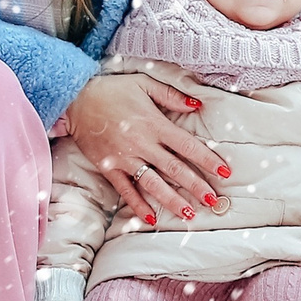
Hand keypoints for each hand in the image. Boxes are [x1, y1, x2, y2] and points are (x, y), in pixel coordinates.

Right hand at [61, 67, 227, 226]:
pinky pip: (125, 190)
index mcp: (155, 124)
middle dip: (196, 186)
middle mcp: (142, 145)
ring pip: (153, 184)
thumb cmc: (113, 90)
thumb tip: (198, 104)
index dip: (208, 160)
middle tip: (214, 200)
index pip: (187, 146)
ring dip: (172, 200)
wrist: (75, 99)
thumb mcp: (145, 83)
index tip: (225, 171)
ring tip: (189, 213)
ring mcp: (124, 158)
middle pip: (174, 169)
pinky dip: (138, 204)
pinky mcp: (108, 168)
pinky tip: (151, 217)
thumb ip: (172, 95)